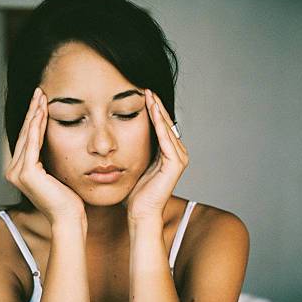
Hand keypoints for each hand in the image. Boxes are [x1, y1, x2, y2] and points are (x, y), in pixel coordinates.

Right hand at [5, 87, 85, 224]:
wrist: (69, 218)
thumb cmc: (68, 201)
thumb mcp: (57, 174)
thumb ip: (50, 160)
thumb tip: (55, 144)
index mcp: (20, 172)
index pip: (28, 139)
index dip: (34, 119)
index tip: (41, 101)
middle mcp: (13, 171)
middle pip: (25, 134)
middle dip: (32, 111)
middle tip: (39, 91)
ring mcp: (17, 172)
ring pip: (28, 135)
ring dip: (34, 113)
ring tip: (41, 95)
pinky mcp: (26, 172)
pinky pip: (32, 143)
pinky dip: (37, 125)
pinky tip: (42, 111)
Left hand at [125, 89, 188, 222]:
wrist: (140, 213)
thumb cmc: (135, 194)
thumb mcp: (135, 164)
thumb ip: (136, 150)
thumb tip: (123, 135)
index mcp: (169, 154)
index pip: (161, 126)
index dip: (153, 110)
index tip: (142, 94)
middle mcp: (178, 154)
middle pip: (166, 124)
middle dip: (156, 105)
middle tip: (146, 87)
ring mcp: (178, 159)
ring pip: (167, 128)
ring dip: (158, 110)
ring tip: (149, 94)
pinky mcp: (175, 164)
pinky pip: (166, 139)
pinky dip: (159, 124)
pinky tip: (152, 110)